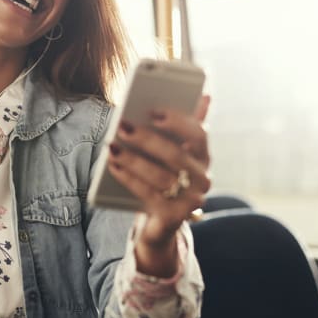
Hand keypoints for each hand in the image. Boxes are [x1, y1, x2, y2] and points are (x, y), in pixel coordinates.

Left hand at [107, 95, 211, 275]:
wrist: (161, 221)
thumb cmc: (165, 176)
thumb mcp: (174, 151)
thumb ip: (182, 126)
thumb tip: (205, 96)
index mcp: (203, 157)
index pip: (198, 134)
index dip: (177, 122)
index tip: (153, 111)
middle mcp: (203, 179)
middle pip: (176, 156)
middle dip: (148, 139)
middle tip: (123, 126)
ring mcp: (191, 200)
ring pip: (162, 177)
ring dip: (134, 160)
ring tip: (113, 146)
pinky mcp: (174, 216)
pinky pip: (149, 195)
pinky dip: (129, 179)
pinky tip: (113, 166)